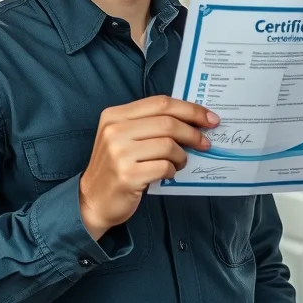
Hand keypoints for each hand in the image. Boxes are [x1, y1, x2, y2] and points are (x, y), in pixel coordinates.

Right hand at [78, 96, 218, 238]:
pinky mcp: (127, 175)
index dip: (190, 109)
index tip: (210, 118)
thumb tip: (193, 119)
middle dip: (193, 132)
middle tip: (205, 142)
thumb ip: (151, 124)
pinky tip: (169, 172)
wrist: (93, 200)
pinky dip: (173, 170)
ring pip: (168, 145)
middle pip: (168, 122)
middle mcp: (114, 130)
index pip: (161, 103)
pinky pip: (164, 166)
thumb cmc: (116, 166)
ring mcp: (119, 153)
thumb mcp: (124, 137)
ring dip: (182, 155)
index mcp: (115, 115)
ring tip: (180, 161)